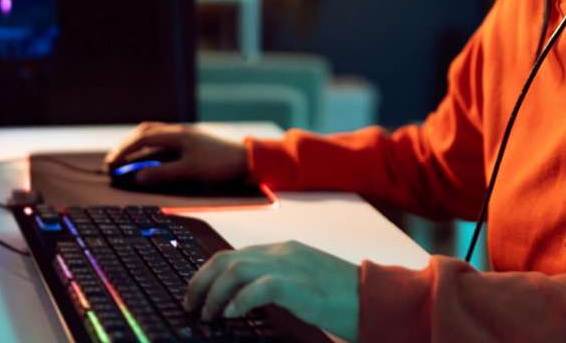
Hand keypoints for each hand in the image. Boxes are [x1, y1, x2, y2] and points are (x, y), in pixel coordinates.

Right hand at [103, 122, 247, 185]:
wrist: (248, 160)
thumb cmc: (220, 164)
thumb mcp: (190, 171)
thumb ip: (163, 173)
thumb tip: (137, 176)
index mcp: (177, 134)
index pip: (143, 138)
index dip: (124, 151)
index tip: (111, 164)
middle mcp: (179, 131)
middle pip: (146, 132)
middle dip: (127, 146)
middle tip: (113, 161)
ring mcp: (186, 136)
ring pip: (155, 135)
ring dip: (139, 146)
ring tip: (127, 159)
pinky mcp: (192, 142)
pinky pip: (165, 141)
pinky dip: (151, 149)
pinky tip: (150, 159)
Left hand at [184, 241, 359, 341]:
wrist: (374, 297)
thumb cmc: (343, 296)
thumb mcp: (303, 282)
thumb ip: (276, 281)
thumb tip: (243, 299)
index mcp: (283, 250)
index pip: (233, 254)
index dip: (208, 273)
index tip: (196, 292)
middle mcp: (282, 252)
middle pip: (226, 258)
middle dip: (201, 281)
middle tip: (192, 305)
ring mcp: (289, 265)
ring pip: (234, 269)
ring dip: (214, 293)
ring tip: (208, 314)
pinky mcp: (297, 284)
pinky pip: (257, 287)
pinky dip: (239, 300)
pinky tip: (233, 314)